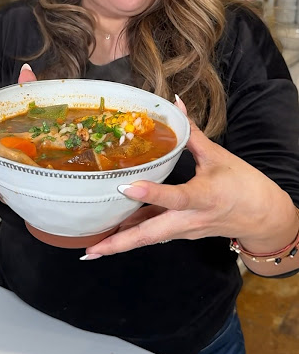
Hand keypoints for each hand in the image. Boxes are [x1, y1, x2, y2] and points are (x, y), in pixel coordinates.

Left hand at [86, 101, 295, 258]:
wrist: (262, 217)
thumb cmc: (243, 184)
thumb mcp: (218, 156)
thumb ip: (192, 133)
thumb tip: (175, 104)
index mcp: (205, 196)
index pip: (176, 197)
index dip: (152, 193)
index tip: (127, 186)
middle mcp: (191, 218)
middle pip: (152, 234)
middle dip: (120, 243)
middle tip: (92, 250)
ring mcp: (185, 229)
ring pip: (149, 236)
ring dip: (121, 243)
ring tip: (92, 247)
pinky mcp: (181, 231)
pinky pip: (154, 231)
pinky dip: (133, 232)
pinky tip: (110, 232)